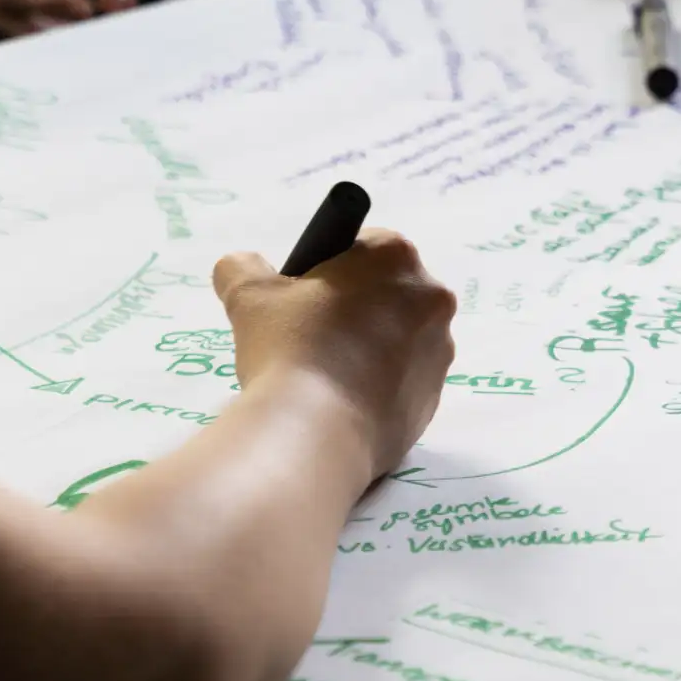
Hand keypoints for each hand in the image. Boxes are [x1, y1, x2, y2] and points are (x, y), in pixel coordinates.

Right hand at [212, 231, 457, 478]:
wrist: (317, 432)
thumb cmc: (290, 348)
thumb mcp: (249, 296)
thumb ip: (243, 268)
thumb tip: (240, 265)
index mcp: (396, 257)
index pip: (364, 247)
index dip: (331, 271)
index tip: (306, 301)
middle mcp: (431, 298)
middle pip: (387, 294)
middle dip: (355, 310)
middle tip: (311, 339)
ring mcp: (440, 350)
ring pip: (399, 339)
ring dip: (370, 348)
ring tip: (325, 376)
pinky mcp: (435, 398)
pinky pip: (404, 382)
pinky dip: (379, 386)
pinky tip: (343, 402)